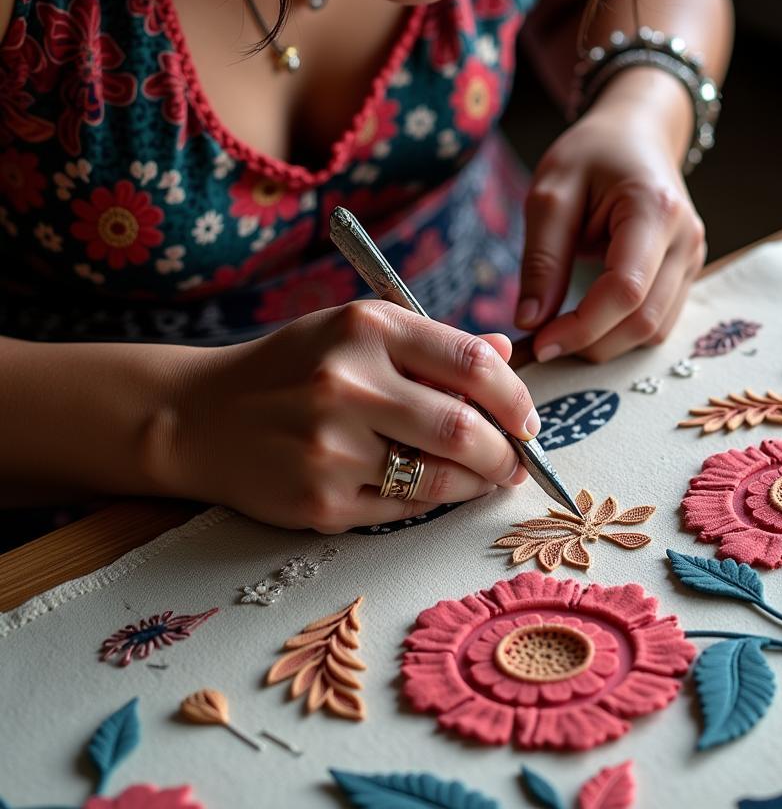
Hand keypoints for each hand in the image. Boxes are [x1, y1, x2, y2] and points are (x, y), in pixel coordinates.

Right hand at [155, 303, 534, 530]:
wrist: (199, 415)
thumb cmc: (294, 368)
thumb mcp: (357, 333)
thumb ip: (433, 345)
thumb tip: (505, 355)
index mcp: (367, 327)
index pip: (472, 362)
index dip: (516, 397)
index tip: (528, 418)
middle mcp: (348, 383)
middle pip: (463, 427)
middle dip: (506, 452)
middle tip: (516, 461)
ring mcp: (331, 447)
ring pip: (440, 477)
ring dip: (478, 482)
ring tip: (485, 477)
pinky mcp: (319, 501)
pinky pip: (405, 508)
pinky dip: (433, 501)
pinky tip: (434, 489)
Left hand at [515, 105, 705, 361]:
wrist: (637, 132)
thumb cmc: (592, 154)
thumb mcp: (551, 194)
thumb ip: (542, 260)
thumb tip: (531, 321)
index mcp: (655, 210)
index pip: (625, 290)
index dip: (582, 326)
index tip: (539, 341)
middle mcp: (686, 240)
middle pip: (644, 320)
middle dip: (591, 343)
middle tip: (543, 342)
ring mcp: (693, 259)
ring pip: (654, 331)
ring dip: (606, 343)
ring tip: (561, 331)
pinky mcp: (687, 273)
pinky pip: (657, 322)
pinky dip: (620, 332)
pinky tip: (587, 322)